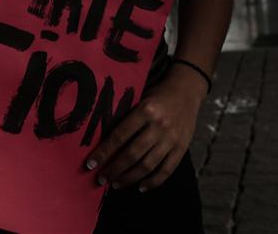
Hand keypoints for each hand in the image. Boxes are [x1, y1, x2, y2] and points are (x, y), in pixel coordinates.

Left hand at [85, 63, 207, 191]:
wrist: (186, 90)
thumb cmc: (156, 94)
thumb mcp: (139, 99)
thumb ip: (125, 117)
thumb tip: (103, 139)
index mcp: (144, 111)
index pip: (119, 136)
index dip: (104, 152)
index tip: (91, 164)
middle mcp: (158, 126)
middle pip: (132, 154)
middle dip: (114, 169)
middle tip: (101, 178)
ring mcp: (172, 139)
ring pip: (148, 165)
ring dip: (129, 178)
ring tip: (115, 184)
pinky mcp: (182, 148)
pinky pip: (167, 169)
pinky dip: (153, 181)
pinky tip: (140, 187)